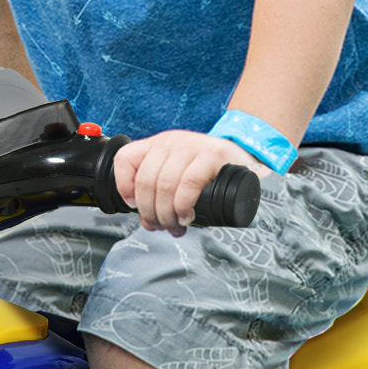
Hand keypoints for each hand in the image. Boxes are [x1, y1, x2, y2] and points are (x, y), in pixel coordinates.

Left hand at [113, 130, 264, 235]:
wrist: (244, 157)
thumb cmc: (209, 170)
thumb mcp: (178, 171)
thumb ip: (159, 190)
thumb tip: (148, 221)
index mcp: (156, 145)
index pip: (125, 159)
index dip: (123, 186)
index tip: (134, 206)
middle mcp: (170, 142)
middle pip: (145, 180)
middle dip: (150, 211)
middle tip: (161, 226)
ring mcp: (191, 146)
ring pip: (164, 184)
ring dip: (167, 214)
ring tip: (176, 225)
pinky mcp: (212, 154)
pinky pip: (188, 183)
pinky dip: (183, 205)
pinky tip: (187, 215)